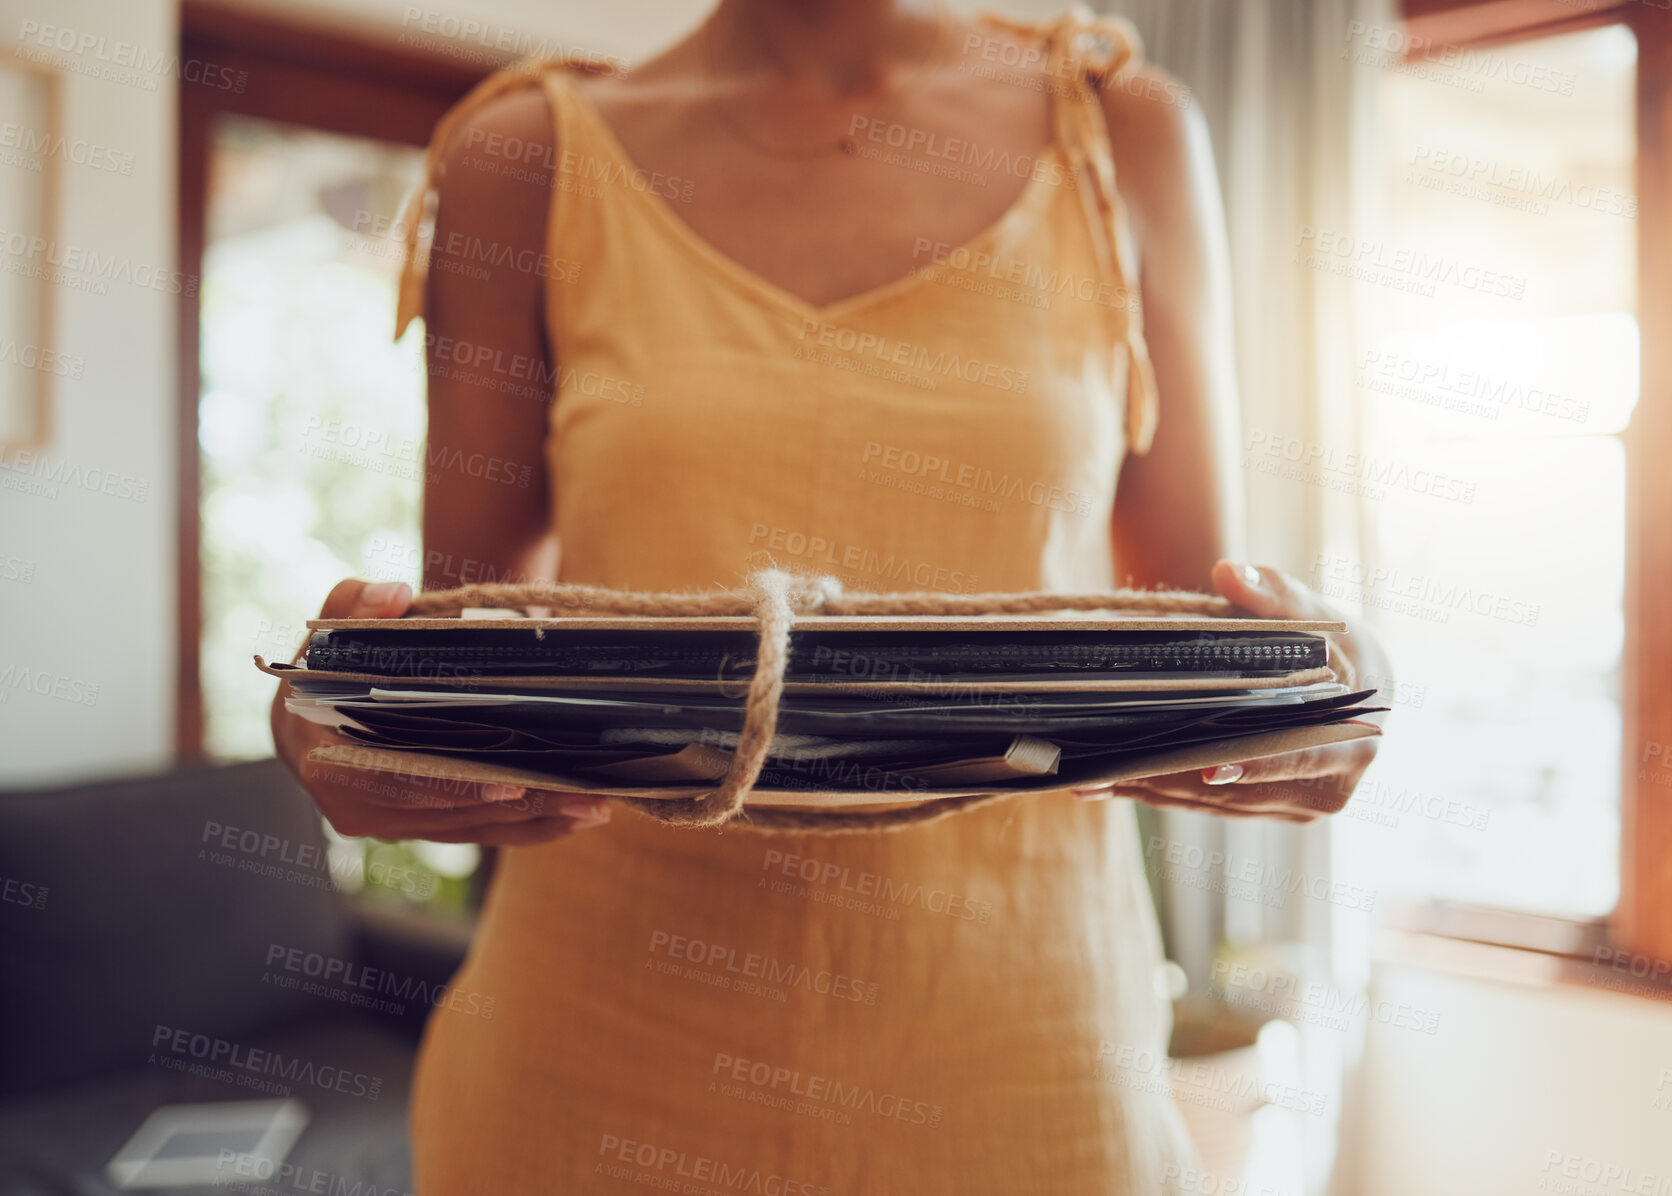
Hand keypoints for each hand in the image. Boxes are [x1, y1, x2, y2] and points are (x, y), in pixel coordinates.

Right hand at [270, 578, 612, 844]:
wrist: (319, 707)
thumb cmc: (326, 666)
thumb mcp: (331, 630)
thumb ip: (353, 608)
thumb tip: (393, 596)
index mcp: (328, 762)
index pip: (397, 781)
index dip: (454, 786)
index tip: (511, 784)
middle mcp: (359, 805)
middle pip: (450, 812)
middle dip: (520, 806)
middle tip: (581, 796)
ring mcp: (393, 823)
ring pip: (473, 829)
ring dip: (537, 820)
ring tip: (595, 807)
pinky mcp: (423, 827)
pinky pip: (480, 834)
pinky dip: (529, 828)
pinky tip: (578, 817)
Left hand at [1073, 560, 1390, 822]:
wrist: (1346, 682)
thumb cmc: (1334, 645)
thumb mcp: (1316, 614)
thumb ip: (1277, 593)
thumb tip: (1231, 573)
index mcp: (1355, 743)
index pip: (1300, 757)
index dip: (1255, 762)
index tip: (1208, 764)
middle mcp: (1328, 788)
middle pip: (1242, 788)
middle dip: (1176, 777)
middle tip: (1115, 766)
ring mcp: (1293, 806)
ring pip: (1214, 803)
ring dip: (1156, 789)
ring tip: (1095, 776)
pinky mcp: (1262, 810)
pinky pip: (1205, 805)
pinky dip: (1159, 791)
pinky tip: (1109, 780)